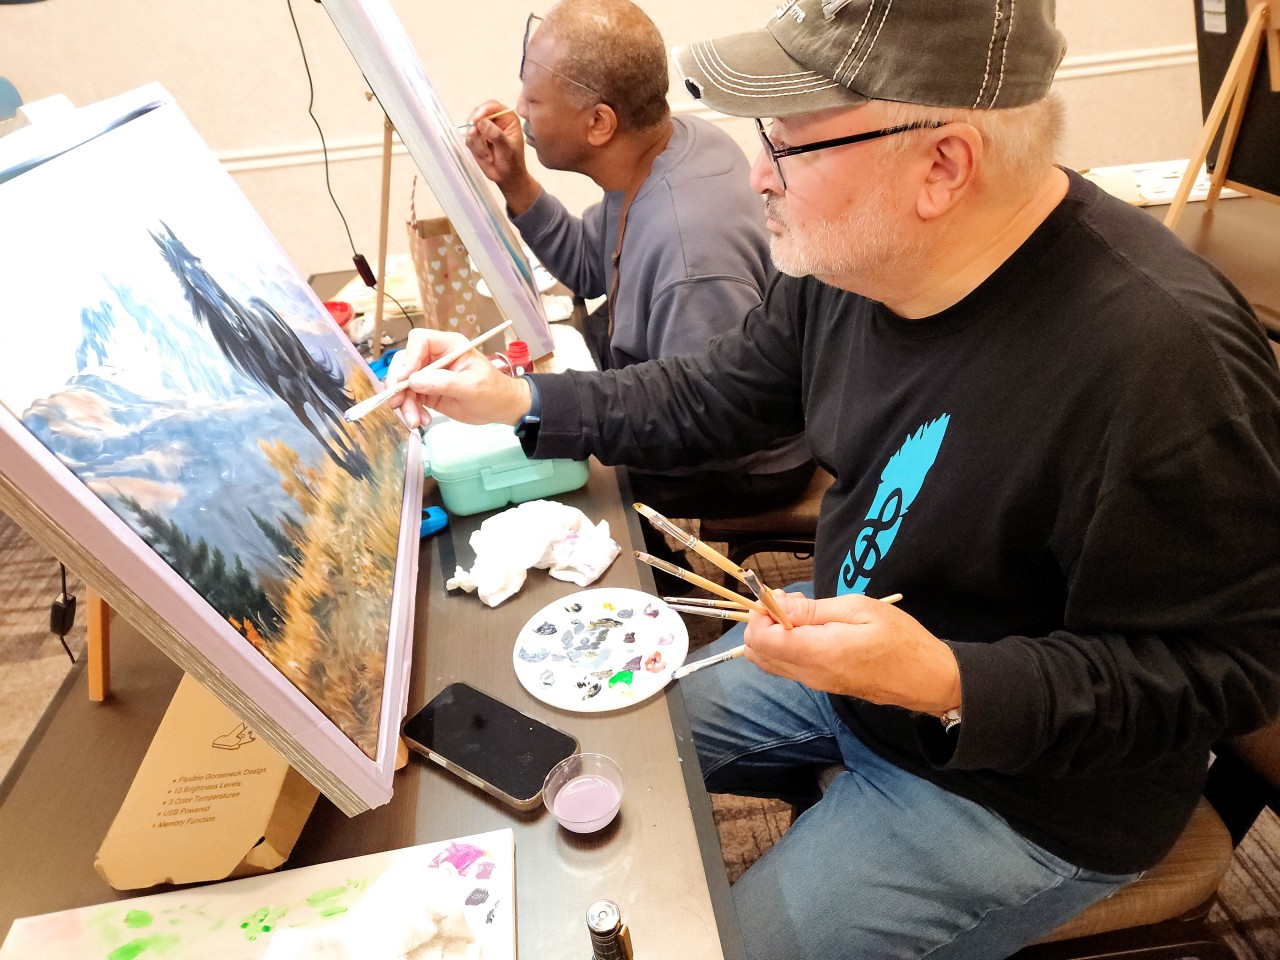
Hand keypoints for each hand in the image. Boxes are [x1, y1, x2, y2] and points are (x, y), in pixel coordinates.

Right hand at [385, 328, 532, 430]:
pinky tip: (421, 420)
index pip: (420, 341)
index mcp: (449, 346)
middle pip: (405, 363)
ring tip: (415, 421)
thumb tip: (414, 381)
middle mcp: (436, 357)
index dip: (409, 358)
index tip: (406, 379)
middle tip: (399, 405)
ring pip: (404, 384)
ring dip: (404, 403)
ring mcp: (430, 374)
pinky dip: (411, 410)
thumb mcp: (472, 386)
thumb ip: (444, 382)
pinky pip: (410, 398)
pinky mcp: (428, 391)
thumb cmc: (493, 391)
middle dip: (399, 385)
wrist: (501, 408)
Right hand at [464, 100, 539, 213]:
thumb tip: (482, 122)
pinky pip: (469, 139)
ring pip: (471, 128)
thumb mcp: (508, 149)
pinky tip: (486, 156)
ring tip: (490, 155)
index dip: (482, 110)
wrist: (507, 177)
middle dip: (477, 129)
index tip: (476, 120)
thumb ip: (496, 135)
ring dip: (478, 144)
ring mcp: (484, 129)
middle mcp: (495, 121)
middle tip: (483, 143)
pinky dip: (475, 149)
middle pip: (478, 114)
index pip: (492, 106)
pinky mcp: (476, 139)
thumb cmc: (512, 163)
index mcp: (507, 118)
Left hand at [742, 593, 961, 715]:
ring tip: (804, 613)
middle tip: (793, 602)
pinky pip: (787, 666)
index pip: (761, 638)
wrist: (927, 678)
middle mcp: (809, 673)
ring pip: (769, 661)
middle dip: (763, 622)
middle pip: (757, 652)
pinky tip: (811, 629)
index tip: (781, 596)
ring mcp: (815, 683)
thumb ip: (813, 611)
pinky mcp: (822, 685)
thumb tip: (776, 604)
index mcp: (818, 652)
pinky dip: (786, 645)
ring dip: (774, 634)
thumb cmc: (900, 639)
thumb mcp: (859, 610)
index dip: (760, 613)